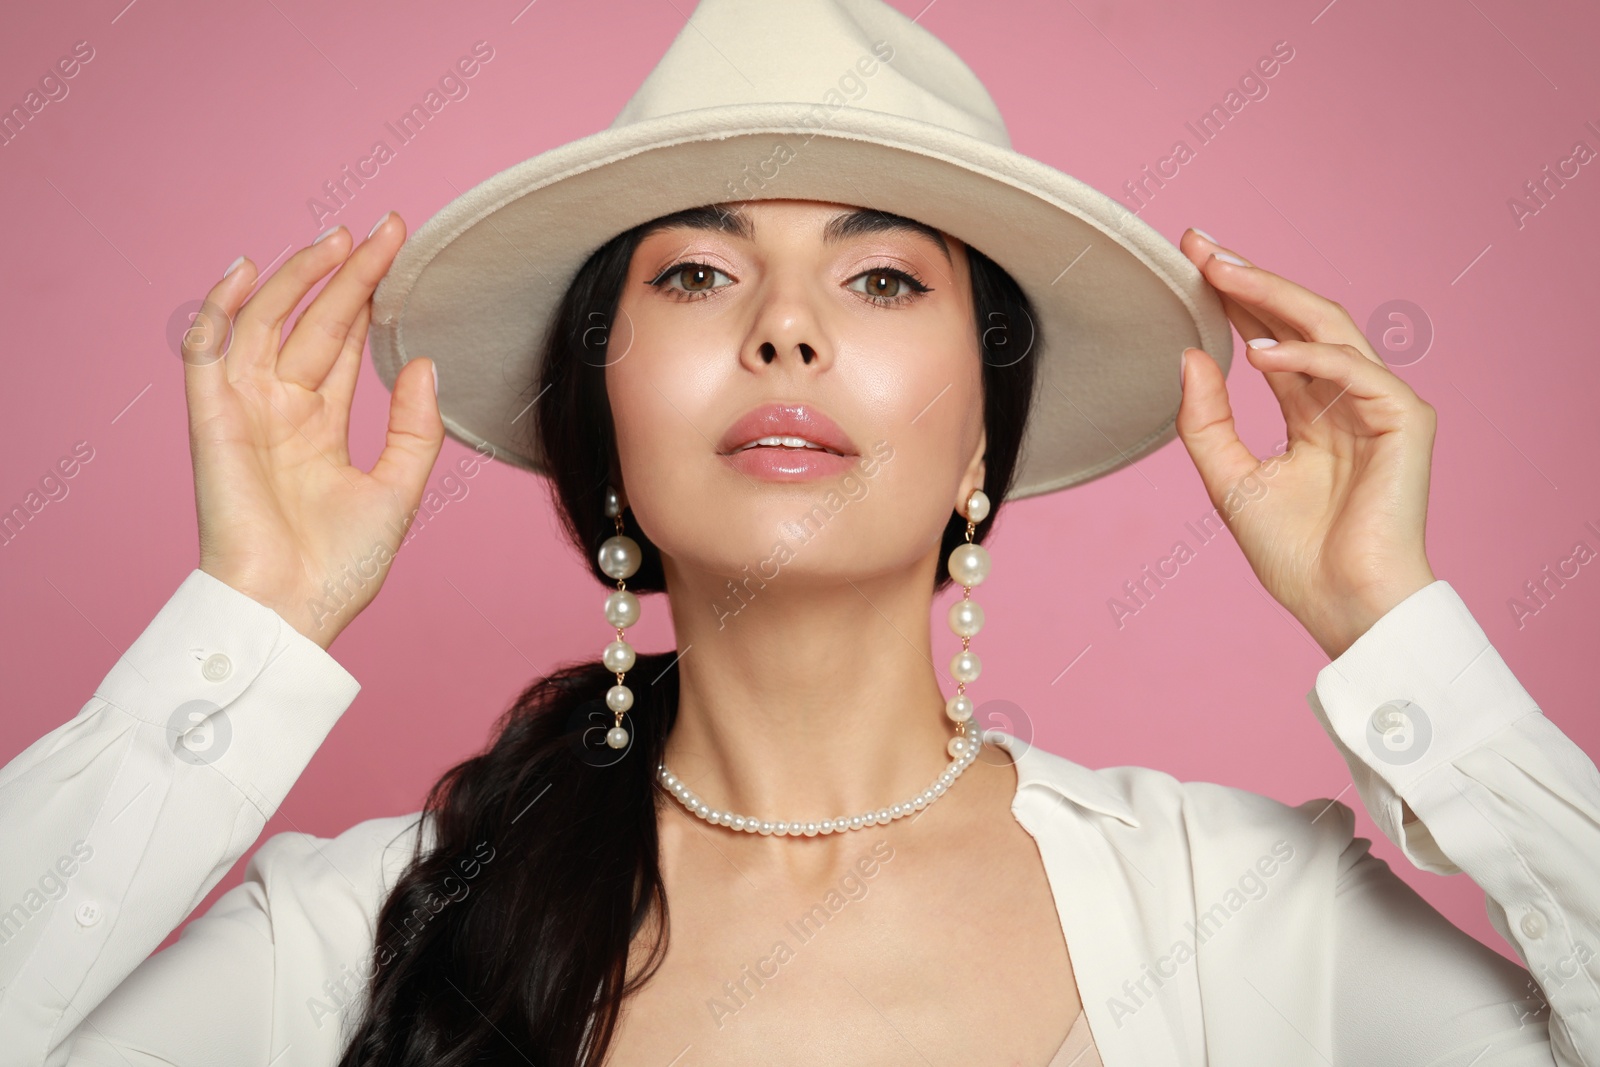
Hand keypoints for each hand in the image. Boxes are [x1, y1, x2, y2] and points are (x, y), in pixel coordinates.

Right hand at [185, 214, 444, 649]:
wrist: (292, 612)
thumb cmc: (340, 568)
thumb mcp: (398, 490)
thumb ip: (414, 428)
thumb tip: (422, 362)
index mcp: (318, 427)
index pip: (342, 344)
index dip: (368, 297)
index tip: (400, 251)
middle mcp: (280, 411)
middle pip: (314, 324)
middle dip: (347, 274)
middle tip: (387, 228)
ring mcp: (245, 412)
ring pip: (266, 324)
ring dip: (298, 278)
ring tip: (340, 240)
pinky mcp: (212, 420)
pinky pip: (207, 351)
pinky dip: (219, 309)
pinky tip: (248, 270)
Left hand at [1173, 229, 1436, 660]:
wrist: (1343, 607)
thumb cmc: (1295, 555)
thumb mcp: (1229, 481)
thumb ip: (1206, 422)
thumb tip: (1187, 356)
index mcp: (1312, 412)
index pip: (1272, 337)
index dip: (1234, 298)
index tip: (1190, 261)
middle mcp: (1348, 399)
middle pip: (1299, 319)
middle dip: (1249, 279)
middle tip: (1199, 245)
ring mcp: (1380, 405)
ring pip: (1328, 329)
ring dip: (1273, 298)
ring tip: (1220, 273)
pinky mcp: (1405, 421)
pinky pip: (1354, 372)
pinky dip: (1308, 358)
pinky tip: (1259, 352)